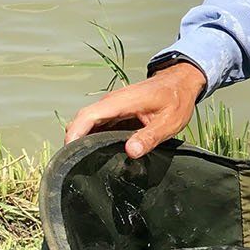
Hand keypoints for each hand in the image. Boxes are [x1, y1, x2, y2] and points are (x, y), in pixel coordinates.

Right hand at [64, 61, 207, 159]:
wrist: (179, 82)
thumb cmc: (176, 99)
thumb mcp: (168, 121)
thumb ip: (150, 137)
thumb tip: (131, 151)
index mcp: (121, 102)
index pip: (88, 116)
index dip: (75, 134)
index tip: (69, 154)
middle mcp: (111, 103)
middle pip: (82, 121)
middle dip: (74, 142)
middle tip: (75, 167)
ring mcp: (111, 107)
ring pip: (87, 123)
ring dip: (82, 141)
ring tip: (83, 164)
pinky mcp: (115, 112)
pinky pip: (97, 125)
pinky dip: (93, 138)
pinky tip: (97, 154)